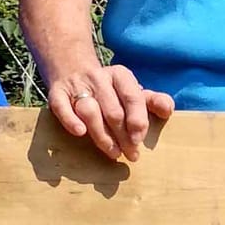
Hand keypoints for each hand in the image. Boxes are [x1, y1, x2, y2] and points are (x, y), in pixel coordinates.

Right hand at [44, 61, 173, 162]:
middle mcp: (99, 78)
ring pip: (89, 111)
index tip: (139, 140)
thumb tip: (167, 110)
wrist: (73, 70)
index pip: (133, 98)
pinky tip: (80, 133)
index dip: (138, 120)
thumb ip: (153, 101)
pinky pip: (61, 107)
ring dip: (102, 135)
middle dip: (123, 135)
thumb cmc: (112, 90)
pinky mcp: (56, 94)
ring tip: (112, 152)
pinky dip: (70, 120)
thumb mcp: (133, 91)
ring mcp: (76, 86)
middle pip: (113, 111)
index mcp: (120, 76)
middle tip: (130, 154)